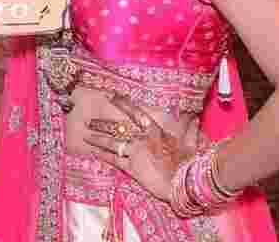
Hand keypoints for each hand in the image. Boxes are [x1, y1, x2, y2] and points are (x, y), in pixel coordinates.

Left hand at [85, 94, 200, 201]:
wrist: (184, 183)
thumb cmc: (189, 162)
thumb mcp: (190, 142)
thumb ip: (189, 128)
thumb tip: (193, 116)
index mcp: (155, 130)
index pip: (136, 113)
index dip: (122, 103)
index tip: (111, 95)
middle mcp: (142, 139)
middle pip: (118, 128)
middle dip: (102, 124)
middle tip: (89, 120)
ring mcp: (135, 153)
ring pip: (112, 143)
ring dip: (97, 138)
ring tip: (85, 135)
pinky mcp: (132, 168)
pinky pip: (114, 160)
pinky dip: (103, 155)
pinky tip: (94, 152)